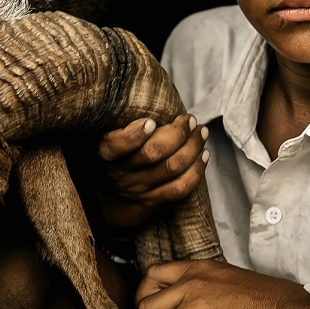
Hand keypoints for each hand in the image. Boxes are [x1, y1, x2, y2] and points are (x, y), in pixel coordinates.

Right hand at [97, 114, 209, 228]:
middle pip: (153, 153)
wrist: (106, 206)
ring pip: (172, 167)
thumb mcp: (107, 147)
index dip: (134, 135)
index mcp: (106, 155)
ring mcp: (138, 189)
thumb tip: (157, 102)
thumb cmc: (112, 164)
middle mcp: (121, 173)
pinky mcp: (153, 202)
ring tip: (201, 132)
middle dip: (178, 133)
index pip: (115, 146)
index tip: (151, 122)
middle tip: (190, 119)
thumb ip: (124, 129)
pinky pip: (180, 187)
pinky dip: (196, 170)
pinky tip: (204, 155)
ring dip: (192, 147)